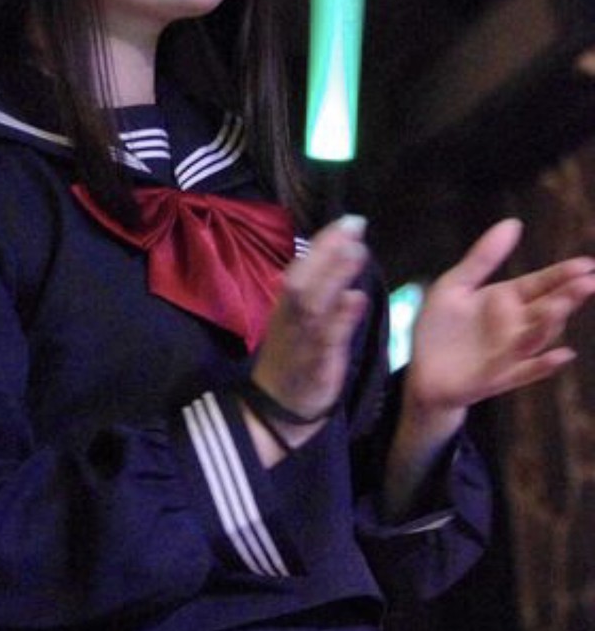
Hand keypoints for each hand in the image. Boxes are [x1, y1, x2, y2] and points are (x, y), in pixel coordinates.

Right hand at [253, 215, 369, 426]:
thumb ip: (319, 292)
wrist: (273, 410)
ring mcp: (301, 340)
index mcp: (287, 305)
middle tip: (354, 224)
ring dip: (334, 276)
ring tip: (357, 252)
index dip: (324, 242)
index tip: (348, 221)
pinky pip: (326, 339)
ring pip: (314, 303)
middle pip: (305, 277)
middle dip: (328, 250)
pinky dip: (341, 318)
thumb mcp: (299, 322)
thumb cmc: (292, 361)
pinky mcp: (314, 364)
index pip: (303, 266)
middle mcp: (290, 317)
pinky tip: (356, 299)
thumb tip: (343, 258)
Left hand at [407, 217, 594, 414]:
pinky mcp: (497, 378)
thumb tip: (513, 222)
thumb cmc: (439, 328)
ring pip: (538, 338)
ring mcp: (509, 353)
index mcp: (507, 300)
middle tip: (588, 282)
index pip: (541, 284)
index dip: (563, 274)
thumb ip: (482, 258)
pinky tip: (562, 355)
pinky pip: (525, 372)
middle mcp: (516, 326)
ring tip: (558, 307)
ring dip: (551, 324)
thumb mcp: (455, 285)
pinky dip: (544, 365)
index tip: (587, 264)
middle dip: (568, 296)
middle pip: (548, 309)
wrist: (420, 372)